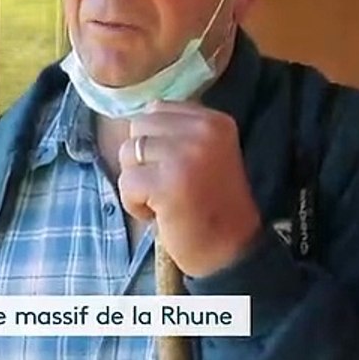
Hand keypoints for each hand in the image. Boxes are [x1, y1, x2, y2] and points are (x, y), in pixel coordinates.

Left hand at [117, 101, 262, 277]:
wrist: (231, 250)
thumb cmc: (212, 204)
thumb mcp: (207, 153)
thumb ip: (179, 132)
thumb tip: (135, 120)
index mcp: (215, 120)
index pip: (157, 109)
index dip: (155, 141)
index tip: (177, 168)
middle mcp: (203, 130)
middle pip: (138, 127)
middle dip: (142, 159)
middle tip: (168, 185)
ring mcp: (186, 155)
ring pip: (128, 153)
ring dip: (137, 182)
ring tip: (164, 200)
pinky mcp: (168, 183)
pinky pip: (126, 183)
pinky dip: (134, 204)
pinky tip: (159, 215)